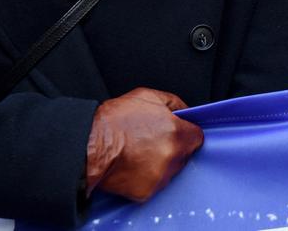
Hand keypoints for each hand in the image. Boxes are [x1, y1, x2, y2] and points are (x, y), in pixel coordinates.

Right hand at [85, 87, 203, 202]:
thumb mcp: (149, 96)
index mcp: (176, 133)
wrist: (90, 145)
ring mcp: (160, 176)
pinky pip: (154, 184)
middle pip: (184, 155)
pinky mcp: (147, 192)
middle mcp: (172, 156)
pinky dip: (146, 177)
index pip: (197, 137)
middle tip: (153, 141)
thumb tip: (187, 113)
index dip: (187, 133)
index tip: (178, 133)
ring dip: (161, 163)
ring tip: (140, 152)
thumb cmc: (116, 119)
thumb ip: (175, 104)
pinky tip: (133, 165)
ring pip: (170, 171)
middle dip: (173, 148)